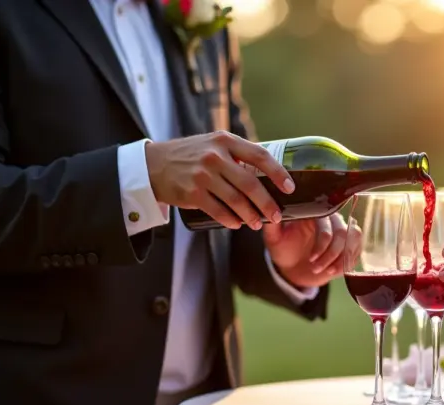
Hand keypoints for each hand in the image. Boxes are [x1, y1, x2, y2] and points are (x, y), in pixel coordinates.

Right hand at [145, 131, 294, 229]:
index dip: (278, 173)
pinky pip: (218, 211)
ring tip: (257, 224)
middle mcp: (215, 156)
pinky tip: (237, 224)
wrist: (154, 164)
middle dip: (267, 204)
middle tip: (276, 216)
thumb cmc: (191, 155)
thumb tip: (269, 172)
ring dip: (250, 216)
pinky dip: (231, 220)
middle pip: (250, 184)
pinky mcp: (192, 193)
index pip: (260, 156)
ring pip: (236, 201)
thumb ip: (237, 154)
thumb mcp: (214, 144)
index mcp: (225, 141)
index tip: (290, 187)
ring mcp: (203, 175)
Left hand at [263, 214, 360, 287]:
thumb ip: (271, 225)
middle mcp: (331, 219)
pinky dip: (345, 263)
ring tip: (323, 271)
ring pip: (352, 240)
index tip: (311, 258)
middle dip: (329, 254)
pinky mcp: (349, 245)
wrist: (293, 266)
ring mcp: (343, 232)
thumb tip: (272, 214)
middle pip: (342, 232)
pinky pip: (356, 250)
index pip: (326, 220)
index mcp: (314, 212)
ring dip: (338, 259)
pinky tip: (332, 271)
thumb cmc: (283, 248)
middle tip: (314, 267)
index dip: (322, 240)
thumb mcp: (273, 238)